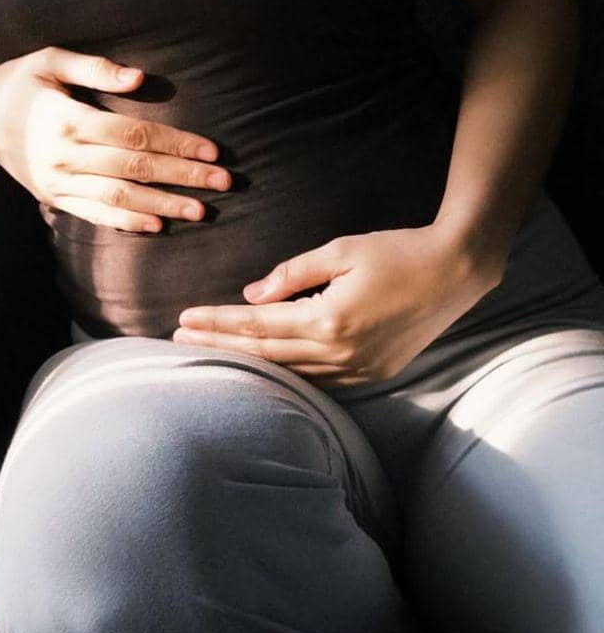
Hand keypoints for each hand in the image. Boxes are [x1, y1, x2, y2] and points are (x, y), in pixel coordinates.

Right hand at [0, 45, 232, 231]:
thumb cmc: (22, 79)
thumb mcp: (51, 60)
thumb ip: (95, 67)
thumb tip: (140, 78)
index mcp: (67, 119)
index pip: (134, 135)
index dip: (176, 143)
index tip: (212, 150)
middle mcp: (63, 156)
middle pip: (135, 169)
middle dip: (183, 177)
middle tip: (224, 182)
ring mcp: (56, 182)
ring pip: (119, 199)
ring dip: (163, 206)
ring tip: (201, 211)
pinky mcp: (52, 197)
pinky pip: (94, 215)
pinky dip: (127, 223)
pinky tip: (157, 226)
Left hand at [172, 224, 504, 388]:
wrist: (455, 271)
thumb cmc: (396, 251)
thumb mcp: (340, 250)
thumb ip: (292, 274)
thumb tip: (251, 295)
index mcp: (328, 320)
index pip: (256, 326)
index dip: (216, 324)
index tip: (182, 320)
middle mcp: (341, 354)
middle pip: (265, 356)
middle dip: (219, 347)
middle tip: (178, 342)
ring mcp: (359, 371)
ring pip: (290, 376)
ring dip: (249, 366)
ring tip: (211, 356)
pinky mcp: (373, 375)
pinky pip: (318, 383)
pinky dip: (286, 376)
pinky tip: (263, 368)